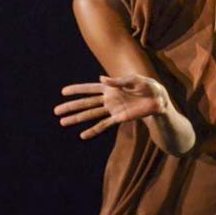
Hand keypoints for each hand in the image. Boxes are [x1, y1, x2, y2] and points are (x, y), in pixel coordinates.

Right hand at [55, 75, 169, 139]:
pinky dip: (93, 130)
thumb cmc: (149, 87)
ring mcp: (113, 109)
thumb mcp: (136, 81)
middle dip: (71, 107)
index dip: (77, 90)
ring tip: (63, 123)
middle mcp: (109, 99)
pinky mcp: (119, 119)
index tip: (63, 92)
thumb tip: (101, 79)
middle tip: (56, 111)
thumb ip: (119, 81)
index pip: (90, 88)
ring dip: (77, 119)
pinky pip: (103, 125)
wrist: (160, 101)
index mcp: (111, 87)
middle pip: (86, 103)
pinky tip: (82, 135)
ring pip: (91, 115)